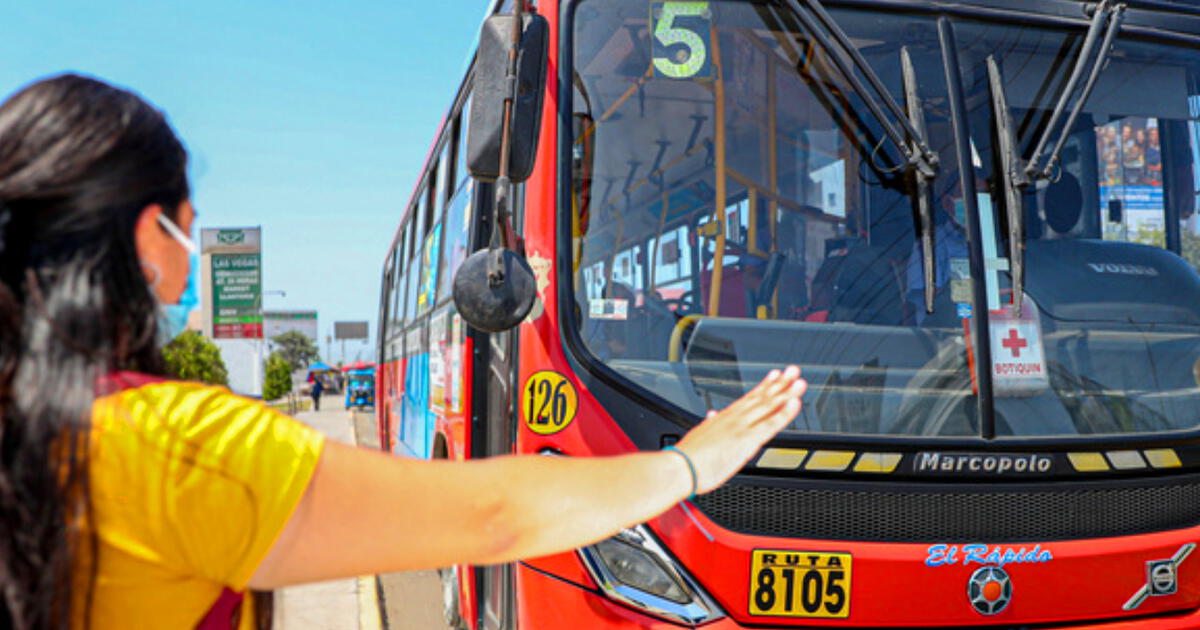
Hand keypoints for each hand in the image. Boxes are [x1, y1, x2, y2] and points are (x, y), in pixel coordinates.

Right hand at [672, 366, 804, 493]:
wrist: (679, 467)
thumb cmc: (687, 458)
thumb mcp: (699, 435)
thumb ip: (710, 424)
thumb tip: (712, 416)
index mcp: (724, 418)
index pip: (749, 399)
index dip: (764, 386)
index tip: (775, 376)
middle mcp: (734, 418)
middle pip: (762, 398)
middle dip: (780, 384)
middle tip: (793, 370)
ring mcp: (741, 427)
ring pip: (768, 406)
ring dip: (786, 393)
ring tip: (799, 382)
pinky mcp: (746, 440)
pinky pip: (769, 424)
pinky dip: (784, 413)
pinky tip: (794, 403)